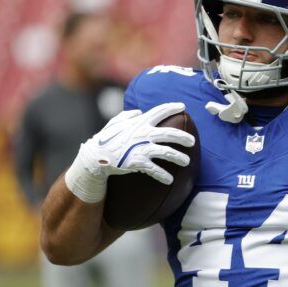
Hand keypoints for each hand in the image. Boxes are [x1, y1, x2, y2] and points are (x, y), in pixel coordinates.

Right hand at [65, 102, 194, 202]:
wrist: (95, 156)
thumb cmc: (106, 139)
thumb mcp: (115, 123)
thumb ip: (128, 116)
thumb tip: (139, 111)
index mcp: (139, 123)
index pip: (159, 112)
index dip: (171, 107)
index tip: (182, 106)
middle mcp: (143, 134)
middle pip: (169, 133)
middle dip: (183, 137)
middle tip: (192, 141)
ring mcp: (141, 148)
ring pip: (167, 152)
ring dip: (179, 157)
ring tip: (187, 162)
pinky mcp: (137, 162)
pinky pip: (155, 169)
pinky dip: (163, 175)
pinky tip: (169, 180)